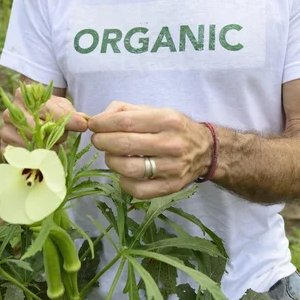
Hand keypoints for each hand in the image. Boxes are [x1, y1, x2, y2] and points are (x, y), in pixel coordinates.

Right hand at [0, 86, 87, 154]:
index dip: (67, 119)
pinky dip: (38, 157)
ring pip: (33, 145)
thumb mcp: (62, 106)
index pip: (48, 110)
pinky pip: (25, 157)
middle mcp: (9, 112)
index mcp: (23, 95)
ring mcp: (5, 130)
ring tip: (52, 142)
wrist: (31, 114)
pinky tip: (43, 152)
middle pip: (39, 129)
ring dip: (49, 147)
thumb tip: (84, 123)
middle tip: (64, 136)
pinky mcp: (4, 148)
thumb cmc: (49, 109)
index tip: (83, 126)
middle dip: (57, 135)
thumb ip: (72, 114)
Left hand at [88, 101, 211, 198]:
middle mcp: (171, 143)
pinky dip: (123, 181)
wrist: (206, 150)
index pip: (126, 122)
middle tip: (97, 140)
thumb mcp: (155, 110)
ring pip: (129, 168)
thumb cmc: (174, 127)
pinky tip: (123, 172)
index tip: (93, 125)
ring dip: (111, 161)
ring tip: (110, 155)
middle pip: (125, 144)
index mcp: (167, 120)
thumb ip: (125, 110)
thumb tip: (98, 118)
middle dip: (102, 141)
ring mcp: (172, 167)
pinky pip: (138, 189)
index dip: (103, 123)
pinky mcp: (171, 187)